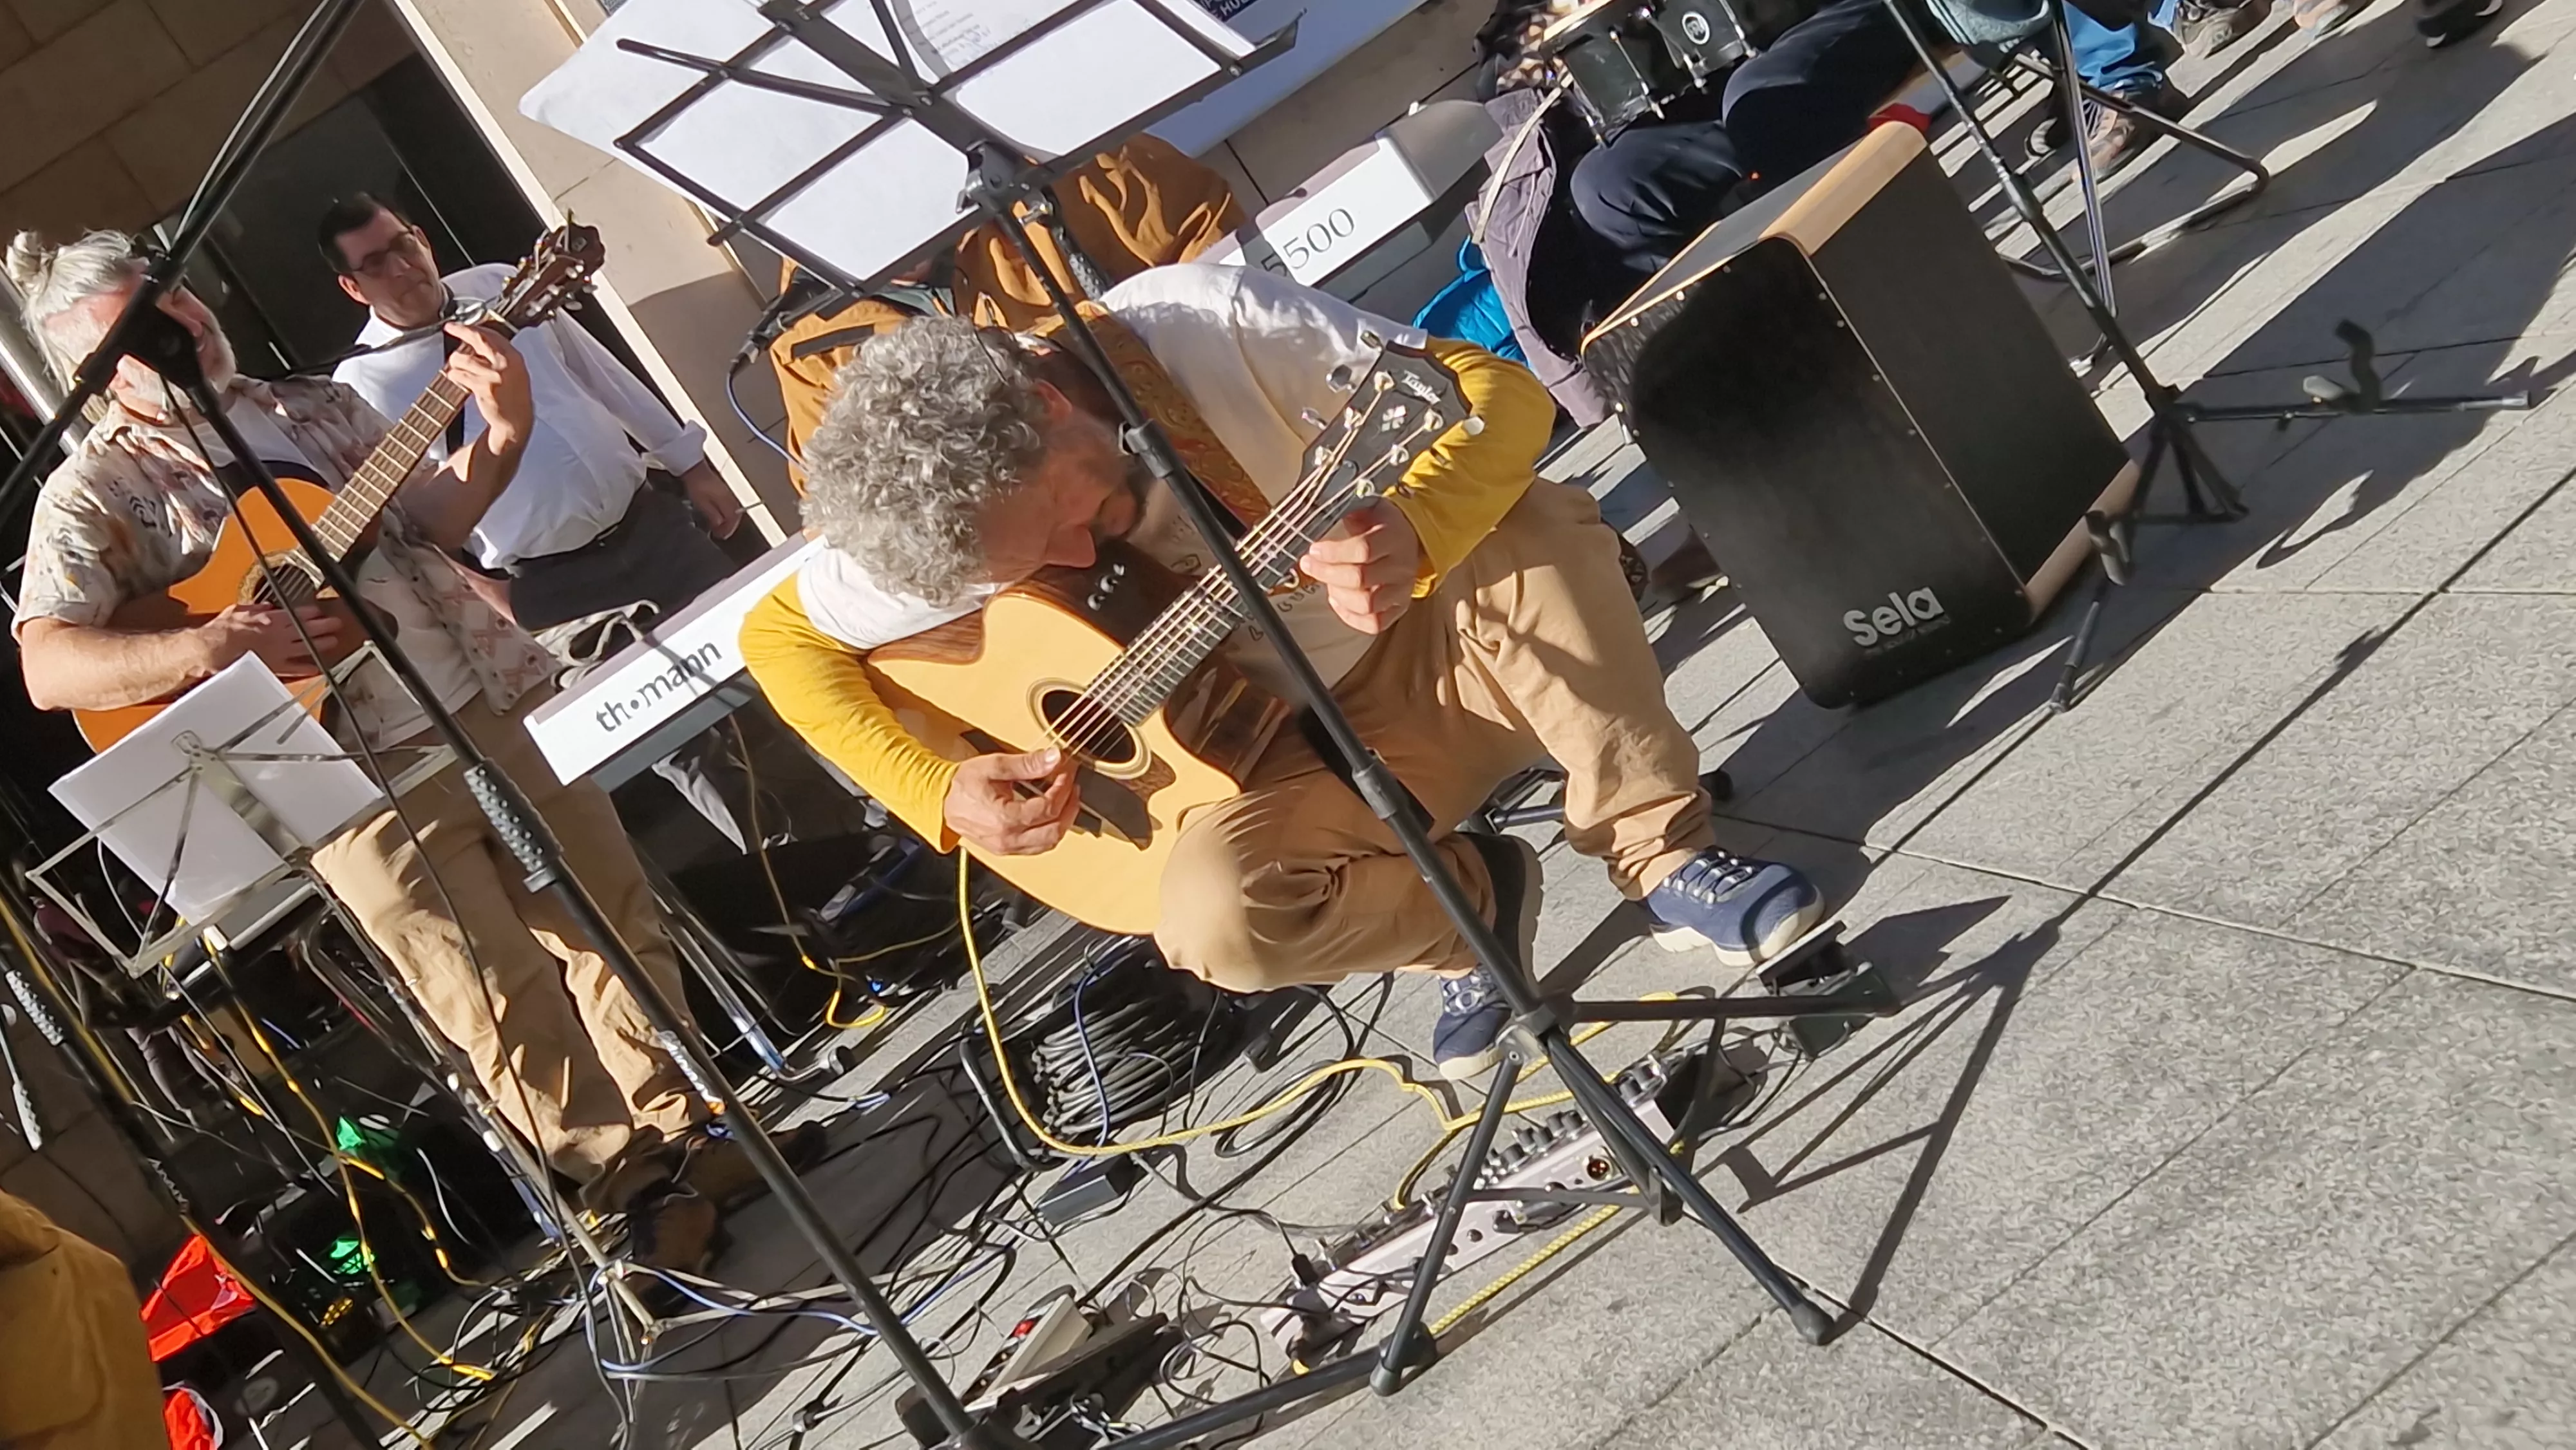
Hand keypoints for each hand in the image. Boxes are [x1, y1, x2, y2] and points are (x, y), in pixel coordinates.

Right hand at [196, 602, 351, 679]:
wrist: (211, 650)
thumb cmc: (220, 631)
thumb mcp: (236, 611)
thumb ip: (255, 609)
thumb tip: (266, 607)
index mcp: (270, 620)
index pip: (296, 614)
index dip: (310, 613)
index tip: (319, 612)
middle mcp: (278, 635)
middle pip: (307, 629)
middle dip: (324, 625)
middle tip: (336, 623)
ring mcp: (278, 652)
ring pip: (306, 646)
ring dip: (321, 643)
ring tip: (333, 641)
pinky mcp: (274, 667)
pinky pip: (295, 669)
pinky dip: (307, 668)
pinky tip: (318, 668)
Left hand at [443, 323, 532, 456]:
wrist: (515, 421)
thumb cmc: (513, 398)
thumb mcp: (514, 372)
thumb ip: (499, 356)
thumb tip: (476, 341)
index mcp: (515, 358)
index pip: (492, 335)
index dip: (474, 328)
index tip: (462, 325)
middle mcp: (506, 364)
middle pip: (479, 339)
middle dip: (462, 330)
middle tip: (450, 328)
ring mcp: (494, 375)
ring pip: (463, 358)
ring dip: (455, 361)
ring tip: (456, 367)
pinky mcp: (482, 387)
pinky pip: (459, 375)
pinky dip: (454, 375)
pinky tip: (456, 378)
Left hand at [680, 462, 742, 538]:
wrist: (692, 467)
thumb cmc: (695, 484)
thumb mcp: (701, 503)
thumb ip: (712, 515)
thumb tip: (719, 524)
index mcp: (727, 500)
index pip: (733, 518)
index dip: (728, 529)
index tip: (721, 536)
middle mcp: (730, 496)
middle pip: (736, 514)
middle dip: (730, 525)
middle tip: (723, 533)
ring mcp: (726, 491)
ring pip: (733, 508)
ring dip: (729, 518)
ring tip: (721, 525)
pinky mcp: (721, 487)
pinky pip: (729, 502)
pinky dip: (726, 510)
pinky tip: (718, 512)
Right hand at [942, 748, 1078, 855]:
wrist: (941, 801)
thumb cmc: (962, 785)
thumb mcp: (995, 766)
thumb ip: (1027, 763)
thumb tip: (1053, 758)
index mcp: (1006, 818)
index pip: (1049, 807)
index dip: (1063, 788)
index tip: (1066, 773)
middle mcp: (1008, 838)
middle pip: (1055, 829)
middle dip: (1070, 807)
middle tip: (1072, 787)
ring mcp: (1007, 848)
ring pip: (1049, 843)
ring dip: (1063, 822)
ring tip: (1066, 801)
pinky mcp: (1006, 850)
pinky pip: (1038, 848)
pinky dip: (1050, 833)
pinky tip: (1052, 817)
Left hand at [1299, 500, 1420, 634]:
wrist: (1411, 539)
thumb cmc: (1381, 525)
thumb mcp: (1368, 509)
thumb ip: (1346, 511)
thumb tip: (1316, 515)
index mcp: (1394, 537)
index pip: (1363, 549)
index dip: (1333, 552)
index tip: (1314, 550)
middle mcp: (1401, 566)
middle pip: (1361, 579)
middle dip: (1327, 573)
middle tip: (1309, 565)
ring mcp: (1402, 590)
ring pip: (1367, 605)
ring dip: (1338, 595)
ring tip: (1328, 582)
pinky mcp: (1399, 608)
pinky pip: (1374, 623)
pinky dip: (1350, 616)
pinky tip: (1337, 600)